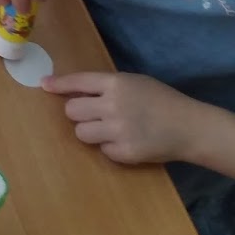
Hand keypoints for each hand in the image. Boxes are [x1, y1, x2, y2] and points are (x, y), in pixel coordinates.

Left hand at [44, 71, 206, 164]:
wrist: (189, 127)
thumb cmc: (162, 100)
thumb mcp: (134, 83)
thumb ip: (106, 86)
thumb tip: (74, 90)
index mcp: (116, 83)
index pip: (79, 82)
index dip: (59, 84)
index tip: (44, 86)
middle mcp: (113, 105)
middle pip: (72, 111)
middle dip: (79, 113)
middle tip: (94, 115)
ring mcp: (118, 130)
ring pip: (81, 133)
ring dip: (90, 131)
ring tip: (109, 130)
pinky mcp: (125, 152)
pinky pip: (102, 150)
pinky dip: (110, 147)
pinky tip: (126, 142)